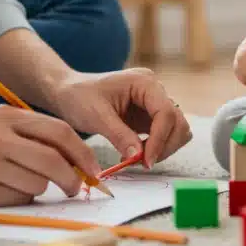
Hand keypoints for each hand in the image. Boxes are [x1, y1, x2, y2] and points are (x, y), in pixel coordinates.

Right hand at [0, 104, 102, 205]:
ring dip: (39, 190)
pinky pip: (17, 199)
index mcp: (8, 115)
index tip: (94, 169)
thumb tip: (75, 160)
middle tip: (76, 188)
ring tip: (18, 183)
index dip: (83, 153)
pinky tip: (0, 190)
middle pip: (53, 160)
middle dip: (72, 178)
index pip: (60, 132)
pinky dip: (18, 199)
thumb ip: (31, 136)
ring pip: (37, 183)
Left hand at [50, 68, 191, 168]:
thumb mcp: (97, 116)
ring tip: (136, 159)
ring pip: (176, 130)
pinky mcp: (148, 117)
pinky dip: (155, 148)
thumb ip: (120, 135)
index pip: (166, 112)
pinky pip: (163, 135)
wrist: (67, 92)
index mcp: (145, 82)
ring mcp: (153, 103)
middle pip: (178, 122)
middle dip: (164, 145)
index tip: (146, 161)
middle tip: (142, 163)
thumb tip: (139, 156)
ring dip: (162, 148)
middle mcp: (154, 90)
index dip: (160, 139)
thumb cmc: (78, 97)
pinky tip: (134, 154)